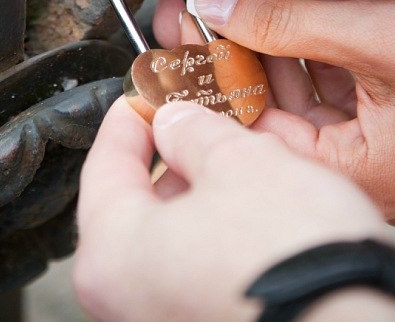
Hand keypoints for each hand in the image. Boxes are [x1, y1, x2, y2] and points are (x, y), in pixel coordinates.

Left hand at [73, 99, 394, 320]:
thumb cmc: (290, 256)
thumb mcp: (239, 162)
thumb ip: (193, 133)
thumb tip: (175, 121)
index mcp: (112, 255)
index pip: (103, 165)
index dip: (130, 117)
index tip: (146, 95)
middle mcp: (127, 299)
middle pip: (136, 204)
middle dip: (171, 155)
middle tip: (197, 119)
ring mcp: (164, 317)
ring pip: (172, 234)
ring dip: (199, 191)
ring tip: (236, 158)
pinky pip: (197, 264)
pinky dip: (216, 230)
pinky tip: (251, 205)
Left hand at [175, 0, 394, 224]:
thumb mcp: (373, 34)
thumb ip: (281, 23)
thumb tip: (211, 8)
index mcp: (355, 178)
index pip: (252, 137)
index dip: (213, 83)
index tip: (179, 42)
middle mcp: (361, 180)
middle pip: (272, 117)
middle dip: (242, 60)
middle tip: (203, 13)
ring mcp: (376, 157)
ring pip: (299, 101)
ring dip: (277, 50)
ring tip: (243, 4)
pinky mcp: (390, 134)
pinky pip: (332, 96)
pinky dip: (313, 56)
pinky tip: (295, 17)